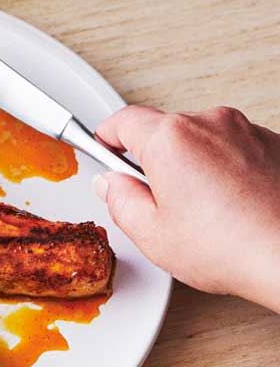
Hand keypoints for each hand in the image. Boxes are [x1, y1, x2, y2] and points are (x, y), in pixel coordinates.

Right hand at [93, 105, 279, 310]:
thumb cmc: (232, 246)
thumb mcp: (151, 233)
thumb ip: (119, 200)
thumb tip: (112, 185)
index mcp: (171, 138)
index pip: (123, 120)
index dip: (106, 136)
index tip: (104, 148)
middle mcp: (210, 123)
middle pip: (163, 129)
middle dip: (151, 158)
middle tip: (151, 197)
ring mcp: (245, 131)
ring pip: (199, 139)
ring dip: (190, 164)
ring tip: (197, 209)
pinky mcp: (273, 144)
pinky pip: (232, 148)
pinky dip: (223, 169)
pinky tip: (226, 206)